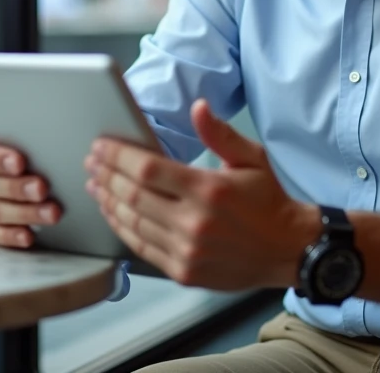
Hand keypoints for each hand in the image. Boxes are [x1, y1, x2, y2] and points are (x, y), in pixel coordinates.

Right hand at [0, 131, 60, 248]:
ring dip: (25, 213)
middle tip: (43, 189)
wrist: (24, 164)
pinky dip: (12, 236)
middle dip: (18, 188)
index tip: (20, 162)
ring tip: (51, 212)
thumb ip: (28, 137)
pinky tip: (29, 236)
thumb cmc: (25, 146)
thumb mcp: (23, 136)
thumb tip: (50, 138)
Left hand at [84, 99, 318, 289]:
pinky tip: (113, 213)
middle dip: (106, 175)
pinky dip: (122, 228)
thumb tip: (198, 107)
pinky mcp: (184, 272)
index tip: (100, 146)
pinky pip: (141, 248)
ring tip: (96, 185)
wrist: (288, 249)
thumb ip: (219, 133)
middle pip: (133, 196)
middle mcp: (194, 223)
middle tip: (91, 161)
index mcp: (208, 190)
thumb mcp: (251, 158)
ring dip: (108, 202)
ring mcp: (187, 251)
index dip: (118, 156)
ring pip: (132, 223)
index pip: (148, 169)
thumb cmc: (268, 200)